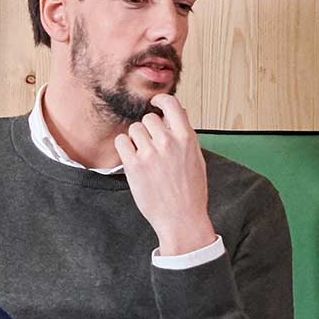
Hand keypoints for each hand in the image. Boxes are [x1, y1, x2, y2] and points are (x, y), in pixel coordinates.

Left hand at [114, 94, 214, 256]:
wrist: (181, 218)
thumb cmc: (190, 192)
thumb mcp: (196, 159)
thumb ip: (185, 136)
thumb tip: (176, 114)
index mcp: (187, 138)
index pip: (172, 104)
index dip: (161, 100)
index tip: (155, 102)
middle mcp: (168, 142)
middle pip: (148, 118)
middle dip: (148, 128)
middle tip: (150, 143)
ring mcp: (150, 153)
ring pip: (134, 129)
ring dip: (136, 138)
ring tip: (143, 154)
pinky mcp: (134, 165)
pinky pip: (121, 142)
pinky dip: (124, 146)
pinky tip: (131, 157)